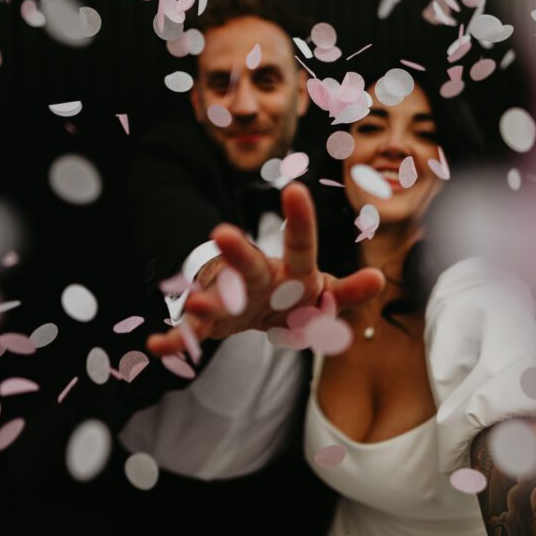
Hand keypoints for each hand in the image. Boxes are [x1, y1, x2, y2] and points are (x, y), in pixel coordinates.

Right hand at [147, 182, 383, 356]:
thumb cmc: (287, 296)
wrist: (244, 305)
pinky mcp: (209, 320)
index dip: (300, 220)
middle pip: (249, 264)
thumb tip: (379, 278)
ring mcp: (230, 297)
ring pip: (218, 296)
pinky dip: (175, 338)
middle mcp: (257, 278)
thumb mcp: (318, 295)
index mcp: (290, 271)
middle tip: (221, 233)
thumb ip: (345, 291)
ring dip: (206, 297)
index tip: (295, 189)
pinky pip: (192, 330)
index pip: (300, 244)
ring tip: (193, 299)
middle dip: (237, 252)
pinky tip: (156, 346)